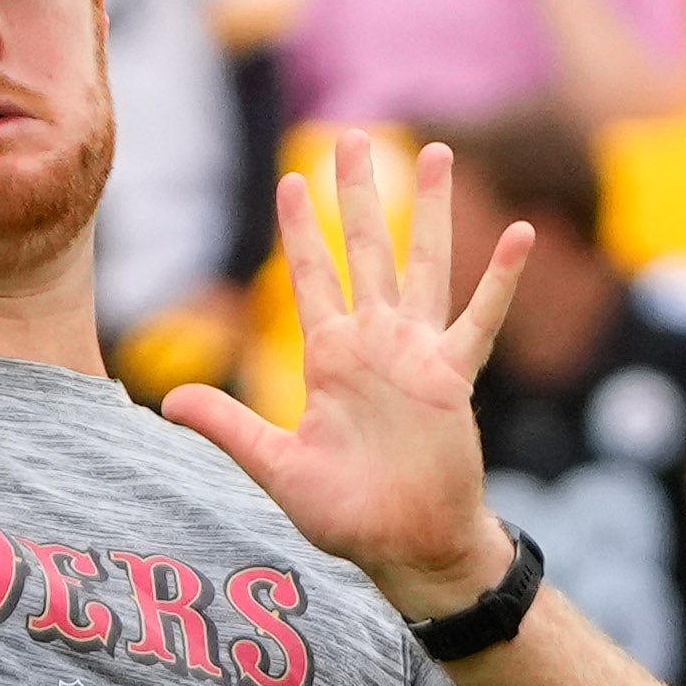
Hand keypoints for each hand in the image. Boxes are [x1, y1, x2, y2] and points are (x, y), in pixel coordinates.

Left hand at [165, 131, 531, 619]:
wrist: (408, 548)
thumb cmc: (348, 515)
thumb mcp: (277, 468)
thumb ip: (230, 427)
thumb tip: (168, 400)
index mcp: (330, 358)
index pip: (311, 277)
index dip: (300, 231)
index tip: (290, 180)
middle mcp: (373, 344)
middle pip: (364, 250)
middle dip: (357, 194)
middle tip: (352, 137)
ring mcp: (417, 355)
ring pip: (422, 264)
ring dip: (427, 211)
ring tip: (433, 152)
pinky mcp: (453, 378)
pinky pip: (479, 320)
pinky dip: (499, 279)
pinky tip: (518, 233)